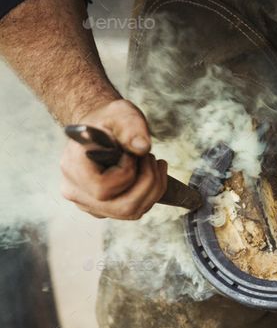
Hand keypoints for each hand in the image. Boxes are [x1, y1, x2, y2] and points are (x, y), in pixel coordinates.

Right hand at [60, 98, 167, 219]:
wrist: (100, 129)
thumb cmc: (109, 121)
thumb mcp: (121, 114)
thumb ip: (131, 127)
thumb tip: (142, 148)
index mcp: (72, 167)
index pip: (103, 188)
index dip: (126, 173)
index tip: (130, 154)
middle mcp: (76, 191)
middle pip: (122, 207)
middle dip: (148, 183)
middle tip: (152, 158)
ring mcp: (89, 204)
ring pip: (130, 212)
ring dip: (153, 189)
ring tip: (154, 163)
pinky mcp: (103, 209)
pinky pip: (132, 212)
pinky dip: (150, 195)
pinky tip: (152, 174)